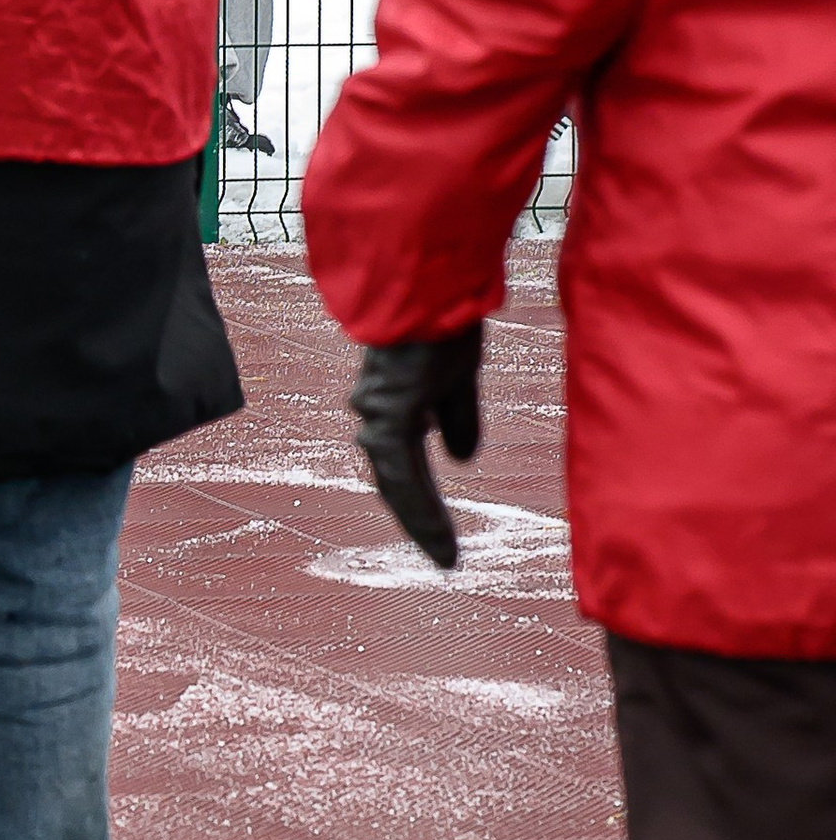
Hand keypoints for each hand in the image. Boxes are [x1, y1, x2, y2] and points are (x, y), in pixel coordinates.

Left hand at [348, 329, 483, 569]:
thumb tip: (461, 458)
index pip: (403, 463)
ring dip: (421, 520)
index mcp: (396, 403)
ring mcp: (378, 414)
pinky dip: (421, 508)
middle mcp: (378, 411)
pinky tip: (440, 534)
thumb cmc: (444, 317)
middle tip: (442, 555)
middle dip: (418, 517)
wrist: (434, 283)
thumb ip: (456, 416)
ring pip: (396, 483)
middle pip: (394, 479)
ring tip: (445, 556)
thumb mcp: (458, 375)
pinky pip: (403, 474)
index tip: (443, 530)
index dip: (421, 498)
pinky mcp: (388, 414)